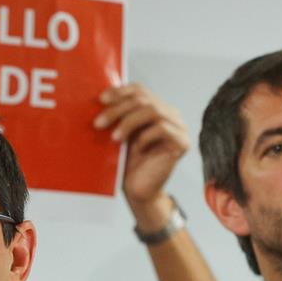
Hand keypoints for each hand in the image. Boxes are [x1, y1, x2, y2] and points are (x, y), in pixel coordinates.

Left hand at [95, 84, 189, 228]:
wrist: (138, 191)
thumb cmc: (127, 164)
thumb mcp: (120, 134)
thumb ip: (118, 115)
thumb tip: (101, 97)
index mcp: (156, 109)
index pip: (140, 90)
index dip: (121, 91)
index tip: (101, 99)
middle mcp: (171, 115)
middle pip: (144, 99)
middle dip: (118, 109)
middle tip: (98, 123)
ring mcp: (179, 128)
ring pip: (153, 111)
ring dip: (128, 122)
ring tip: (114, 138)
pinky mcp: (182, 143)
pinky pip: (162, 129)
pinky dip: (145, 136)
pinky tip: (137, 148)